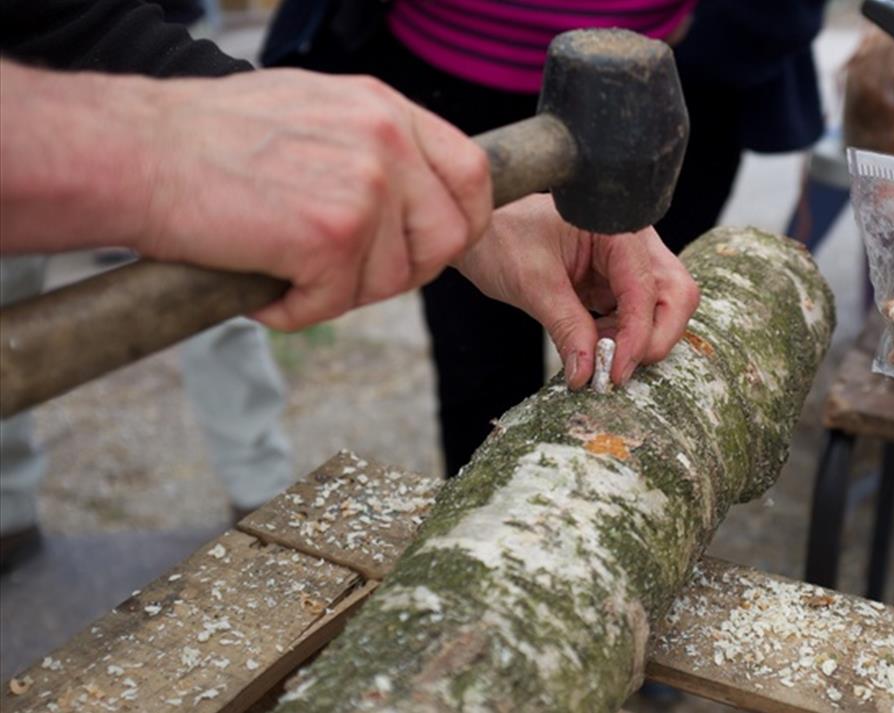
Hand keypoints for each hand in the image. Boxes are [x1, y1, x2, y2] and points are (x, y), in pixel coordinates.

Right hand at [143, 69, 490, 329]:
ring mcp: (365, 186)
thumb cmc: (209, 138)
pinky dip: (294, 310)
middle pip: (448, 238)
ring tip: (283, 269)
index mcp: (386, 108)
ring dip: (337, 293)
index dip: (460, 223)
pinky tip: (260, 285)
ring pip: (392, 281)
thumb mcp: (315, 113)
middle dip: (402, 272)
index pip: (471, 174)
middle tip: (343, 274)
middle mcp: (386, 140)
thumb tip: (413, 202)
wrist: (137, 152)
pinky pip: (336, 303)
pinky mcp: (332, 235)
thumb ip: (373, 148)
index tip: (427, 249)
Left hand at [453, 194, 699, 388]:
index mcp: (616, 228)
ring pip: (662, 309)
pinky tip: (594, 347)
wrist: (481, 230)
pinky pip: (636, 316)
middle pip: (674, 296)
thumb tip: (588, 374)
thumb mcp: (531, 283)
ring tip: (597, 356)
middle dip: (655, 338)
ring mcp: (628, 264)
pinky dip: (622, 339)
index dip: (639, 334)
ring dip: (638, 341)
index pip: (647, 287)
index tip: (618, 371)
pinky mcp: (615, 284)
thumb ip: (565, 326)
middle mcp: (632, 243)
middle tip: (619, 371)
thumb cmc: (502, 237)